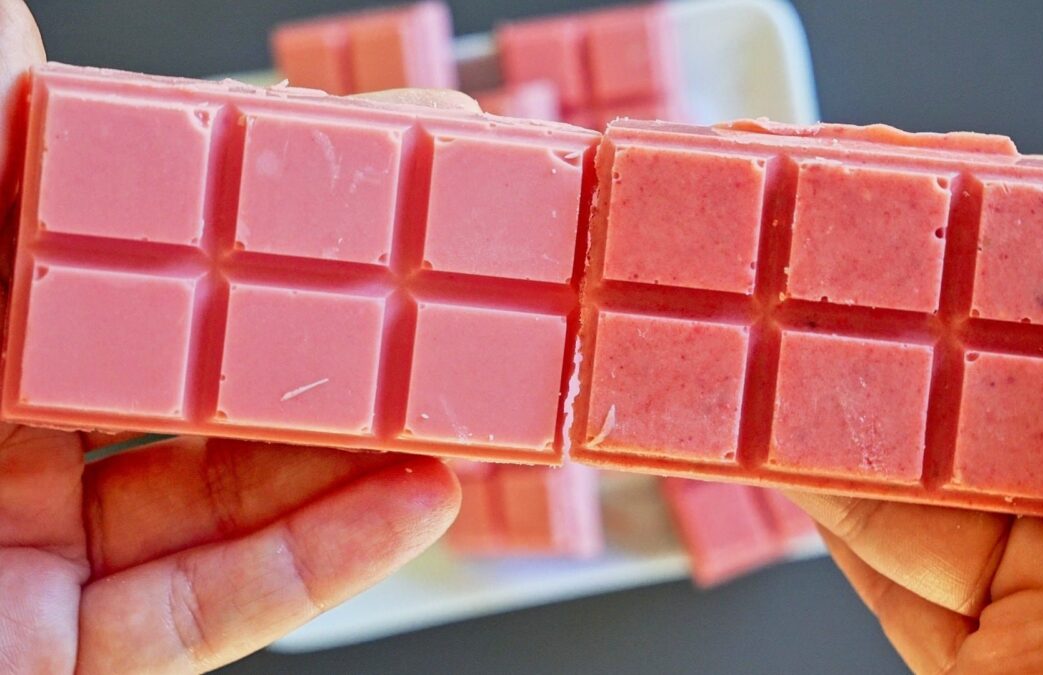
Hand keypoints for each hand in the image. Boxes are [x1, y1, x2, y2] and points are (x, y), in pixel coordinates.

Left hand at [0, 2, 463, 671]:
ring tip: (458, 391)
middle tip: (444, 261)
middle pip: (201, 376)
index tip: (343, 157)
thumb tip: (4, 28)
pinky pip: (211, 612)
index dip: (237, 204)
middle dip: (332, 320)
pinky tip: (417, 500)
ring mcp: (40, 564)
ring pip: (228, 498)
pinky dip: (323, 558)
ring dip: (357, 450)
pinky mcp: (73, 662)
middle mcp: (1, 451)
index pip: (124, 257)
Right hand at [789, 182, 1042, 672]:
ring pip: (890, 465)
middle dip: (849, 307)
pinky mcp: (980, 652)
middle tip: (767, 240)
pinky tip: (752, 432)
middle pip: (939, 375)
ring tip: (729, 321)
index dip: (936, 228)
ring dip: (803, 399)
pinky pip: (875, 566)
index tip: (859, 176)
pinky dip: (808, 501)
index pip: (1026, 290)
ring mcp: (1032, 568)